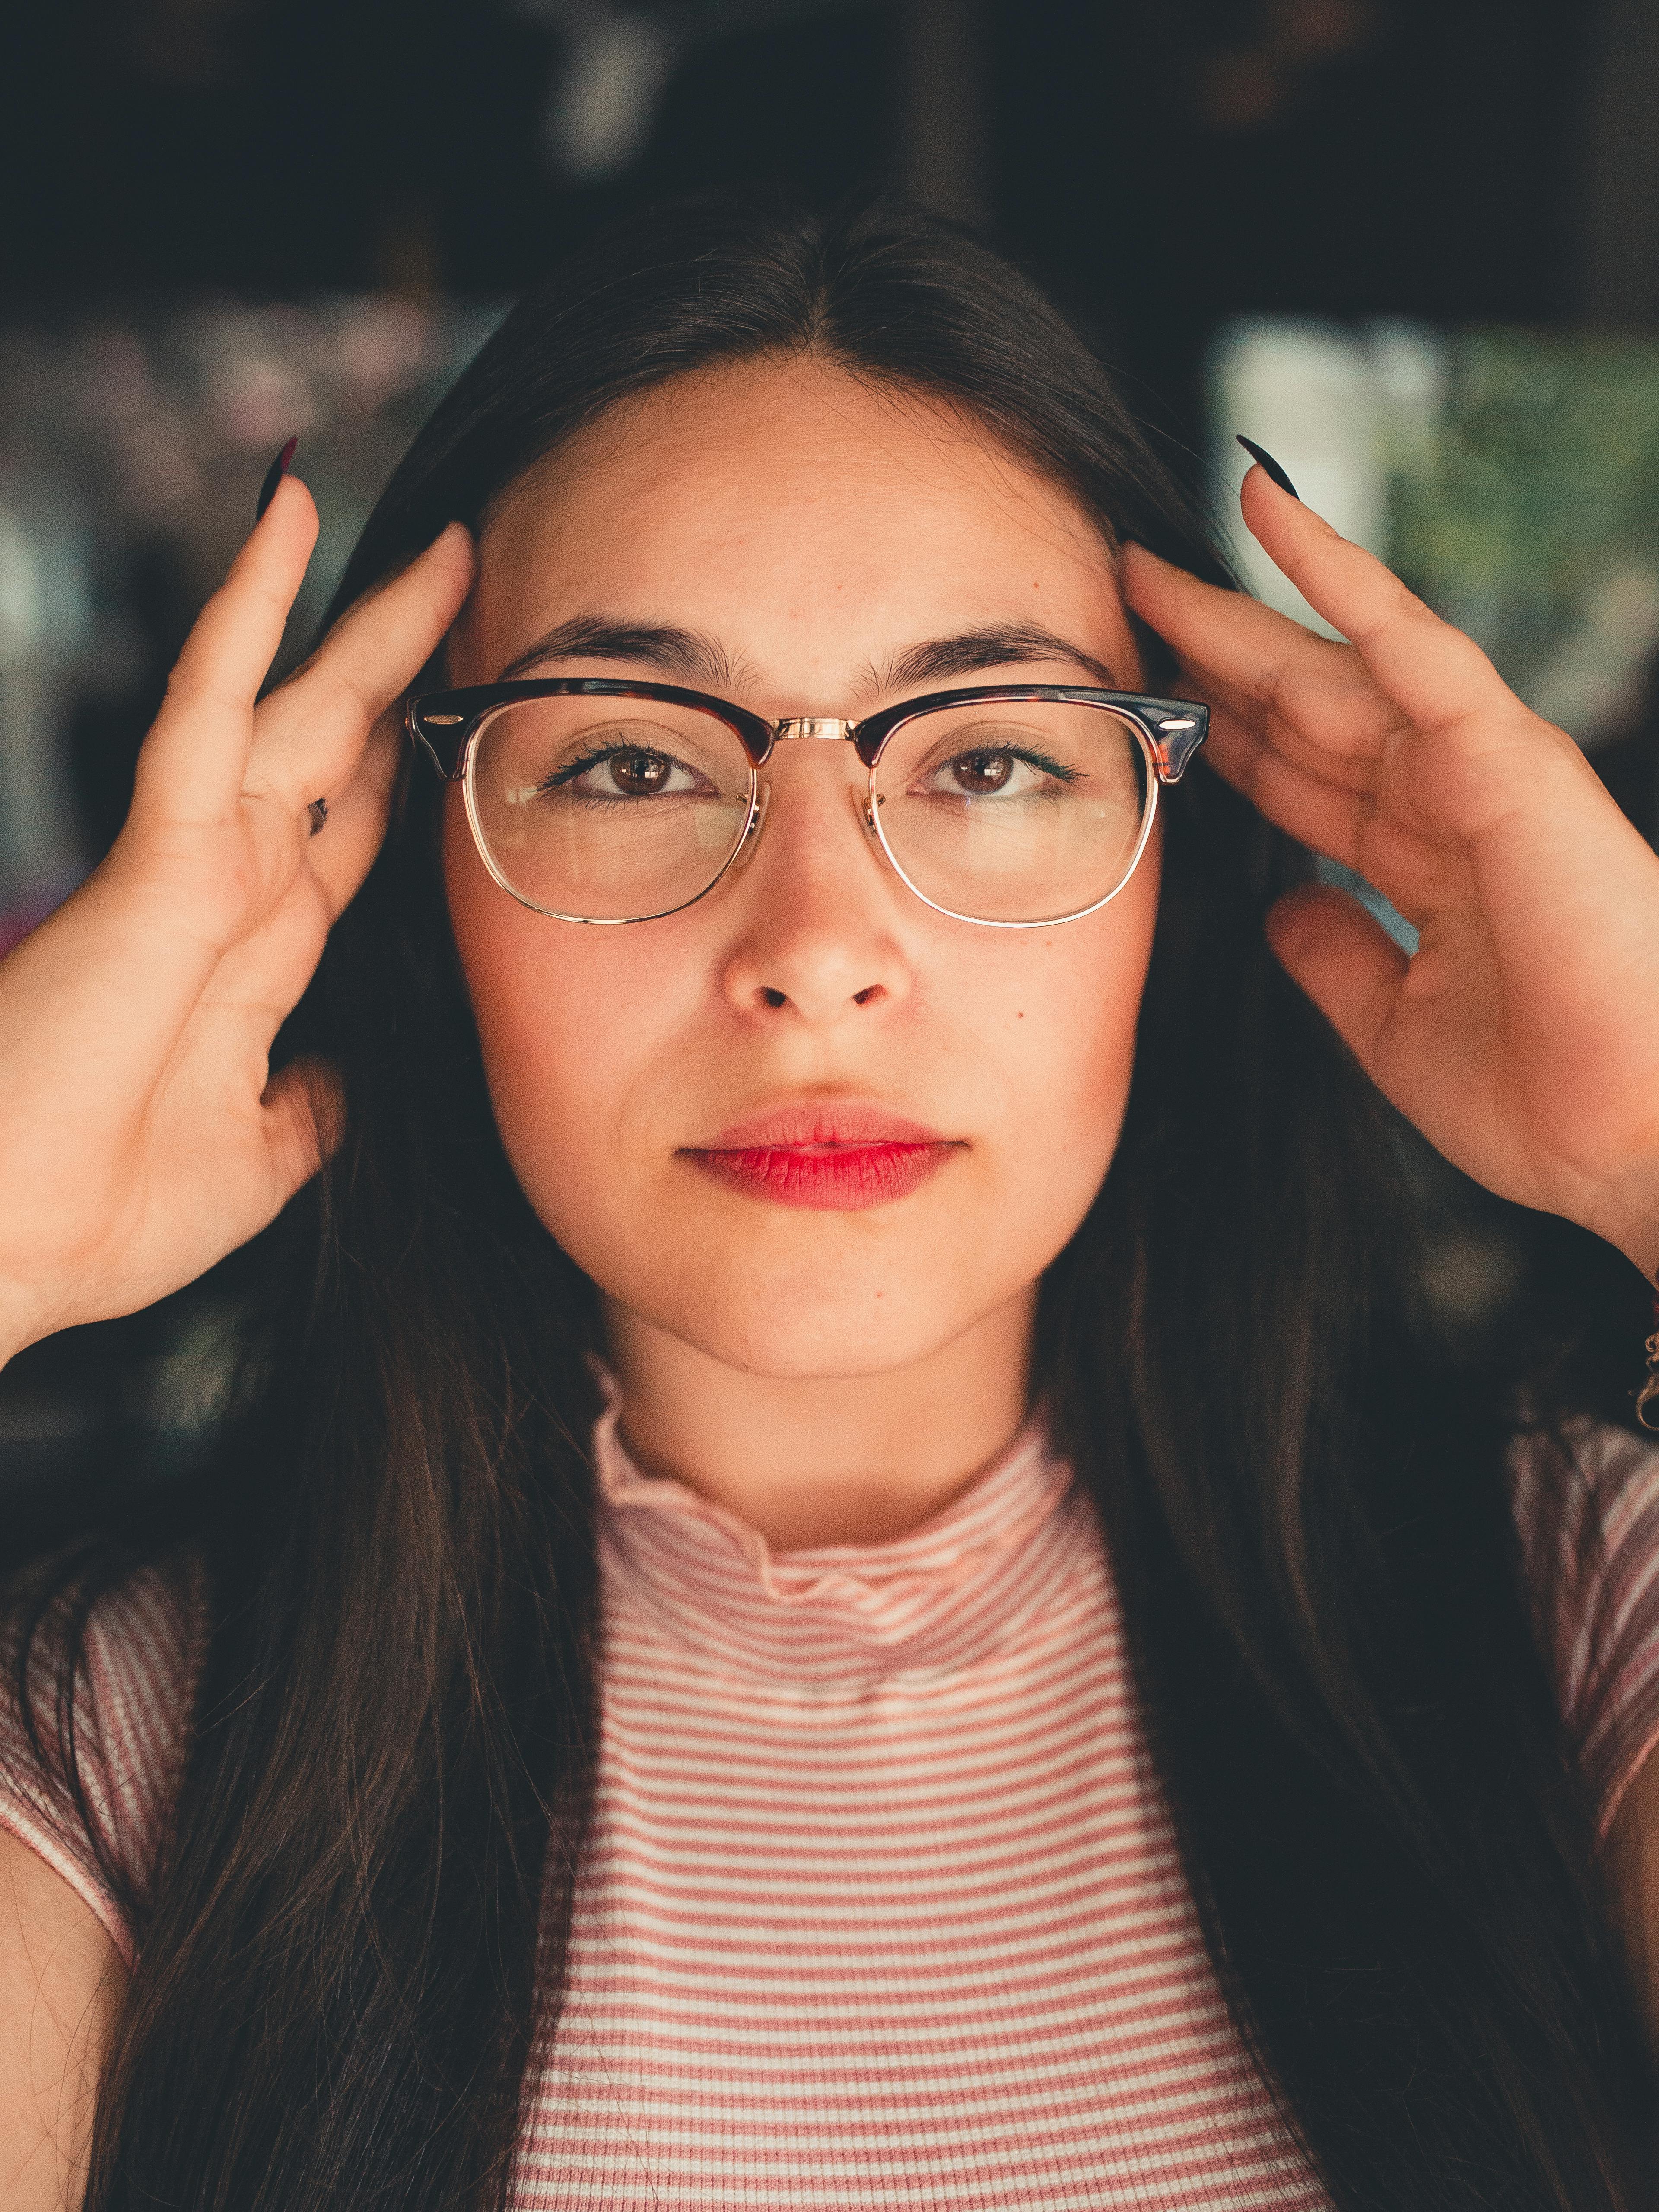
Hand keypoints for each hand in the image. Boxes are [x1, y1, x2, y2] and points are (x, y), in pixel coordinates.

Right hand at [0, 475, 473, 1359]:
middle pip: (344, 752)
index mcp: (257, 955)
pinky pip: (212, 706)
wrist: (16, 1246)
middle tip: (476, 583)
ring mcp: (197, 860)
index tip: (460, 718)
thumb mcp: (260, 1156)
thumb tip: (349, 1079)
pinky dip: (245, 611)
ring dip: (360, 617)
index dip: (405, 770)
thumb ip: (313, 1104)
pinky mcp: (160, 852)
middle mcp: (233, 890)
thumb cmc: (104, 1213)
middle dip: (407, 669)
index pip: (353, 835)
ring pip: (296, 703)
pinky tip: (287, 524)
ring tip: (438, 541)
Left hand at [1121, 469, 1658, 1282]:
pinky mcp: (1501, 751)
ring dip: (1234, 608)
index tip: (1142, 697)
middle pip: (1294, 710)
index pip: (1294, 778)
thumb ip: (1335, 957)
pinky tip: (1267, 510)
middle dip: (1204, 658)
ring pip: (1326, 664)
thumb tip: (1281, 910)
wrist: (1636, 1136)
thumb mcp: (1394, 1025)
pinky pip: (1403, 639)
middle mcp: (1440, 800)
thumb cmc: (1547, 1098)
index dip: (1215, 734)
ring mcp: (1471, 766)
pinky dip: (1337, 571)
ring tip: (1147, 558)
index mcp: (1419, 863)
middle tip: (1118, 598)